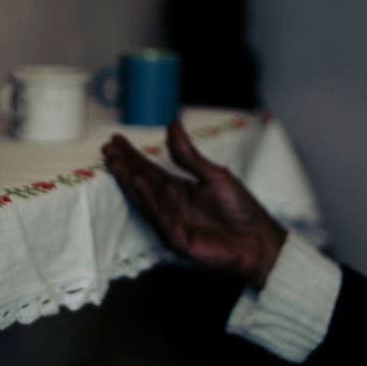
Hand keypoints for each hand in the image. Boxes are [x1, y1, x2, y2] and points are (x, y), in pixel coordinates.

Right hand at [102, 118, 286, 287]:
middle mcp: (171, 205)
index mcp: (179, 190)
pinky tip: (139, 183)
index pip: (150, 169)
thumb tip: (172, 124)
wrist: (259, 240)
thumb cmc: (241, 210)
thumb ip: (189, 155)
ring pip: (146, 198)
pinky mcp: (178, 238)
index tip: (116, 140)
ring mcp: (172, 222)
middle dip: (125, 165)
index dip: (133, 156)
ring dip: (130, 180)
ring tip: (116, 162)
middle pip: (143, 182)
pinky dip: (149, 199)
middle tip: (107, 148)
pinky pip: (160, 216)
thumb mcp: (214, 175)